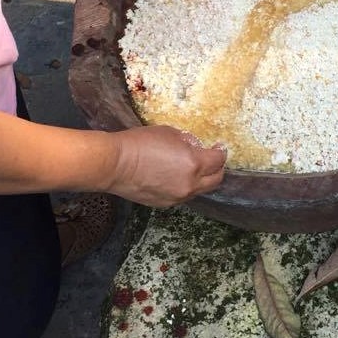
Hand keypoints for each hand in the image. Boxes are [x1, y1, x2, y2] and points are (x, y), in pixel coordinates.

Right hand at [108, 125, 226, 207]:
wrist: (115, 164)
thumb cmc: (140, 144)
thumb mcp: (169, 133)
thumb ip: (187, 142)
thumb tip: (195, 146)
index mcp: (194, 164)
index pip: (218, 161)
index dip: (221, 152)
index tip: (219, 147)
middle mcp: (190, 184)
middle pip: (216, 180)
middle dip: (218, 169)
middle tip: (213, 160)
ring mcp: (178, 197)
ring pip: (200, 190)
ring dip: (202, 180)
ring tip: (193, 168)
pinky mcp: (166, 204)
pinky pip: (183, 196)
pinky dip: (185, 187)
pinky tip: (176, 177)